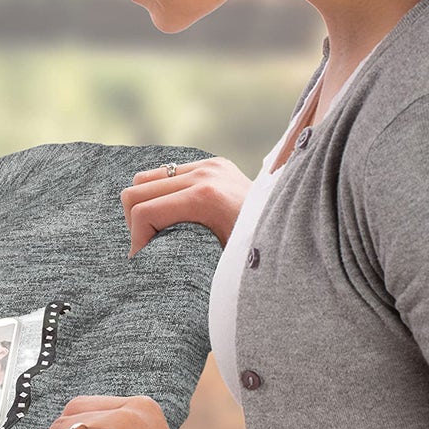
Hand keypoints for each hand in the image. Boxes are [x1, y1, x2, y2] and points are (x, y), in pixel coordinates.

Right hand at [121, 157, 252, 254]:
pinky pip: (167, 173)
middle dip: (136, 223)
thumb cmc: (252, 256)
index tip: (143, 260)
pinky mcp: (213, 164)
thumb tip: (138, 264)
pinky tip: (175, 215)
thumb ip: (174, 255)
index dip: (137, 240)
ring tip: (160, 230)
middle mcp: (205, 174)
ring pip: (145, 179)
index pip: (144, 212)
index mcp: (205, 198)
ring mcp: (209, 165)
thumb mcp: (214, 262)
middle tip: (149, 246)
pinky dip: (162, 194)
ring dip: (146, 205)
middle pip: (136, 192)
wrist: (293, 232)